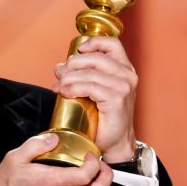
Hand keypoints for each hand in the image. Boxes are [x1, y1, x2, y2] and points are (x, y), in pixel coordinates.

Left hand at [52, 36, 137, 162]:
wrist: (115, 143)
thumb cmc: (104, 119)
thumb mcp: (94, 91)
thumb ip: (81, 76)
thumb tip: (59, 67)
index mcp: (125, 70)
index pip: (112, 44)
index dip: (93, 42)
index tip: (78, 51)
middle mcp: (127, 75)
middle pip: (95, 57)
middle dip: (72, 64)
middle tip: (59, 75)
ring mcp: (123, 87)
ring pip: (89, 73)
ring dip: (69, 78)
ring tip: (59, 87)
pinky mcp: (117, 99)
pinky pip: (90, 87)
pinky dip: (73, 88)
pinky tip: (64, 92)